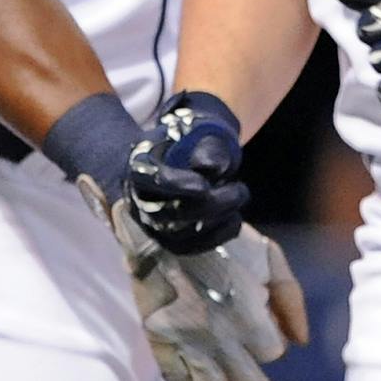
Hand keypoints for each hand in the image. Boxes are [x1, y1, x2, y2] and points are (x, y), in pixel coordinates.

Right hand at [82, 179, 308, 380]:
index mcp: (250, 316)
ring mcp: (188, 342)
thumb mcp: (270, 257)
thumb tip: (300, 342)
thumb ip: (291, 298)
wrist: (170, 223)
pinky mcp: (161, 340)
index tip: (264, 333)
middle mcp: (221, 337)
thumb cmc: (225, 239)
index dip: (270, 345)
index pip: (271, 353)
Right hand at [125, 91, 247, 254]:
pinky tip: (234, 218)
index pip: (150, 179)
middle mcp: (139, 199)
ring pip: (180, 234)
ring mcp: (152, 224)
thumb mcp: (201, 133)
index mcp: (140, 165)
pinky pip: (190, 248)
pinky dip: (216, 236)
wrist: (179, 159)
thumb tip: (211, 167)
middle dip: (209, 204)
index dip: (175, 184)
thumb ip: (208, 146)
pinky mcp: (170, 241)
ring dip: (216, 219)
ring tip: (239, 197)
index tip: (204, 185)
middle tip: (241, 190)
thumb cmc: (189, 143)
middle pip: (167, 212)